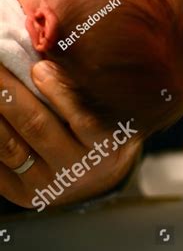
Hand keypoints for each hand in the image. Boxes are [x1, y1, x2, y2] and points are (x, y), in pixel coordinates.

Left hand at [0, 62, 141, 208]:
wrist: (98, 174)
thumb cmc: (100, 128)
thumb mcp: (103, 110)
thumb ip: (80, 88)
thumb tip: (43, 55)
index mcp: (104, 146)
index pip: (83, 118)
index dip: (59, 91)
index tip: (39, 68)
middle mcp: (76, 169)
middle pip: (36, 126)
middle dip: (10, 92)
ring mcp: (46, 185)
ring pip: (8, 146)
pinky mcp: (22, 194)